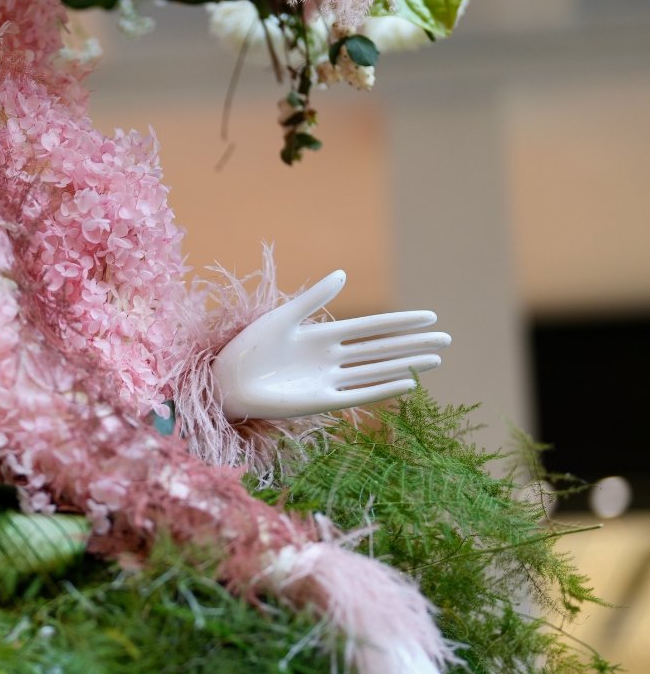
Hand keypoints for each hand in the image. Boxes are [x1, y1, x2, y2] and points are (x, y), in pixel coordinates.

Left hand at [211, 270, 448, 421]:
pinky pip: (358, 394)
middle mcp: (332, 356)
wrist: (227, 381)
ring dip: (406, 364)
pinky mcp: (321, 401)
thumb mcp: (284, 317)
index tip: (430, 316)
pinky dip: (382, 389)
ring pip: (377, 370)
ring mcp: (330, 379)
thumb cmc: (250, 347)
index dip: (401, 321)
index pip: (372, 326)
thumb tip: (344, 273)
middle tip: (447, 339)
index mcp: (323, 333)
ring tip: (436, 359)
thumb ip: (314, 298)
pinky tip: (406, 383)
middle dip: (414, 343)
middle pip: (382, 348)